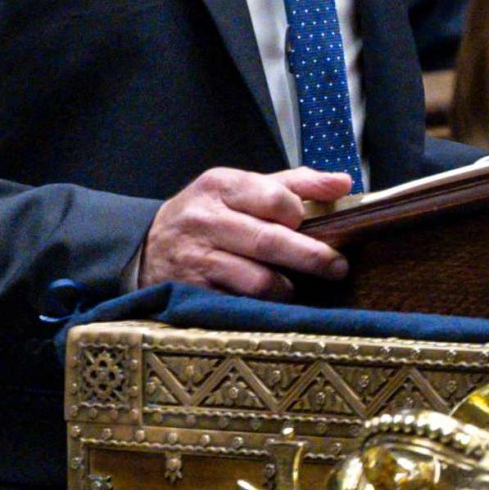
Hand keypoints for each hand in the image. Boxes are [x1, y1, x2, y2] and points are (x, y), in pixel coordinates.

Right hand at [131, 166, 355, 297]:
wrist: (145, 249)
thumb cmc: (207, 216)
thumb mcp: (239, 189)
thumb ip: (292, 183)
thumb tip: (343, 183)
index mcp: (220, 185)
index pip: (275, 198)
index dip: (301, 214)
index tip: (313, 224)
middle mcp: (206, 220)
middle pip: (271, 241)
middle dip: (313, 257)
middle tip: (338, 267)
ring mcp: (198, 259)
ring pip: (259, 280)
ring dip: (287, 287)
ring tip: (296, 286)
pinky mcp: (194, 293)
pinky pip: (242, 304)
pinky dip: (264, 307)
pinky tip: (270, 302)